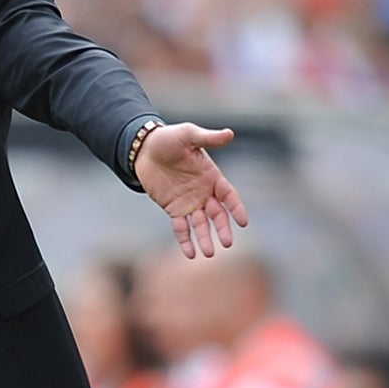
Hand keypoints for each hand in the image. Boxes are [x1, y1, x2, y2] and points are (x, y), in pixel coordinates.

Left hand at [136, 122, 248, 258]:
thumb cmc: (169, 139)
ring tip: (210, 253)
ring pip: (201, 224)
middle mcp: (204, 192)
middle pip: (217, 214)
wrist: (144, 149)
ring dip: (205, 238)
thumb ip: (208, 138)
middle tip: (228, 243)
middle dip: (223, 229)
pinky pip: (181, 228)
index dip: (237, 208)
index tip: (244, 222)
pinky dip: (186, 240)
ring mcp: (189, 202)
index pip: (229, 195)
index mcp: (212, 176)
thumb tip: (230, 134)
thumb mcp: (189, 135)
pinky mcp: (173, 209)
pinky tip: (191, 253)